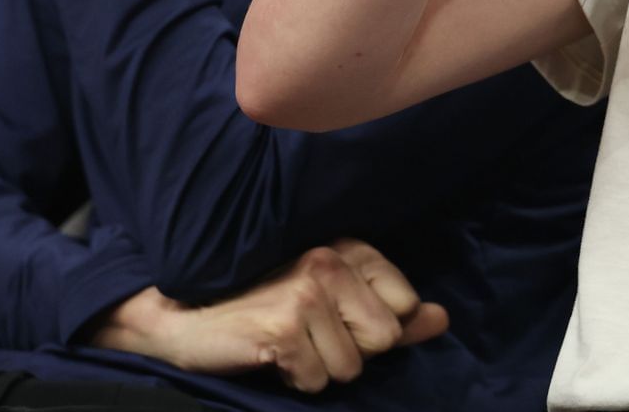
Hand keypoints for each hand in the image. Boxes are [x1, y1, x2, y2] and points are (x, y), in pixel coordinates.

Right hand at [91, 239, 448, 393]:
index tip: (337, 320)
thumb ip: (392, 311)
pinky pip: (317, 379)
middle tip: (310, 335)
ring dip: (320, 368)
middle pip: (383, 339)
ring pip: (351, 367)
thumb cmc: (264, 309)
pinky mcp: (284, 326)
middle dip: (351, 352)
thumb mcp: (333, 302)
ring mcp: (306, 292)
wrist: (186, 318)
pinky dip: (295, 379)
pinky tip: (271, 355)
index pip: (406, 304)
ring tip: (288, 343)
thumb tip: (441, 319)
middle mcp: (330, 263)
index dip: (375, 328)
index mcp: (348, 249)